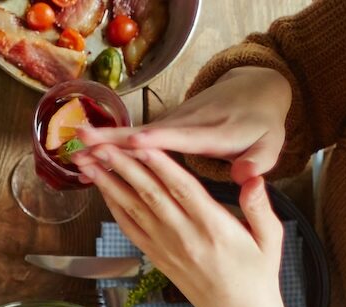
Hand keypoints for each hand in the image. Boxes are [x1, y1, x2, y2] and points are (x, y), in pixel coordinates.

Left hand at [71, 144, 283, 306]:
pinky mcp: (158, 258)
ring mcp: (167, 249)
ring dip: (109, 184)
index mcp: (214, 227)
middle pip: (149, 195)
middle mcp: (185, 237)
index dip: (160, 164)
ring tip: (88, 162)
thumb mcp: (271, 238)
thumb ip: (259, 206)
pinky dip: (115, 208)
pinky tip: (102, 190)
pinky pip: (132, 230)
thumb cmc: (257, 274)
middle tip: (98, 143)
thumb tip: (253, 176)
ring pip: (134, 210)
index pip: (183, 189)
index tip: (140, 141)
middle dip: (123, 167)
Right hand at [79, 66, 291, 184]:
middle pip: (146, 132)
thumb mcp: (271, 143)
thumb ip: (260, 161)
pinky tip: (89, 162)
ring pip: (134, 136)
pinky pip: (134, 143)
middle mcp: (186, 124)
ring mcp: (173, 126)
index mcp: (213, 132)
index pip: (183, 137)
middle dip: (115, 137)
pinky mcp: (165, 131)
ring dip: (104, 145)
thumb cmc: (263, 125)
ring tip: (75, 154)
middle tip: (84, 140)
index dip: (159, 140)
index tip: (134, 142)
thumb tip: (248, 176)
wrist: (256, 91)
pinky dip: (111, 150)